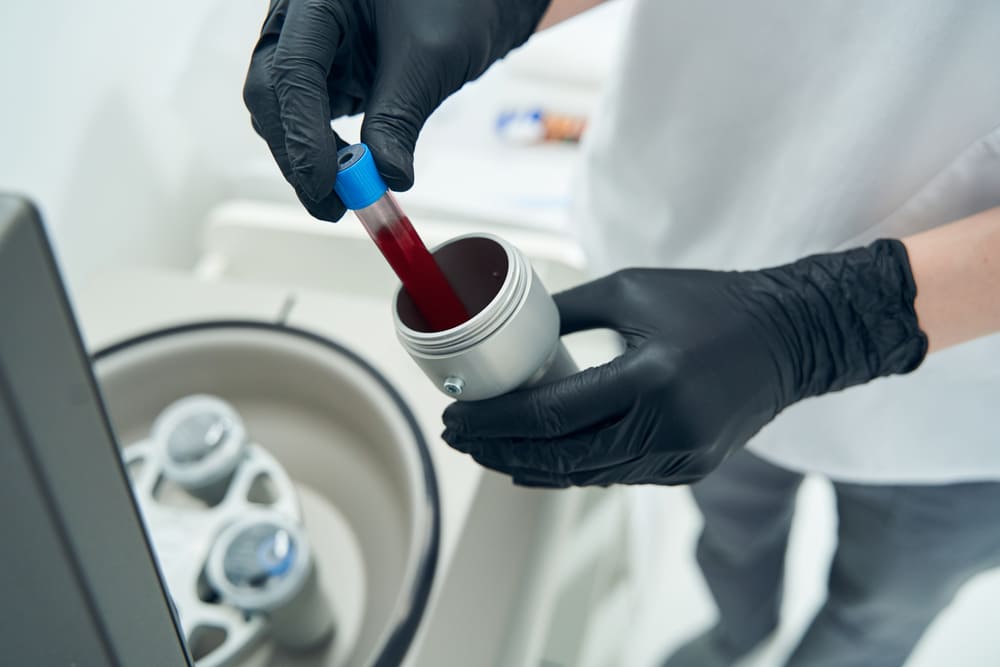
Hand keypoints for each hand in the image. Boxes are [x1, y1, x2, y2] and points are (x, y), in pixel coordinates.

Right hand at [243, 0, 551, 220]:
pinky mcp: (326, 71)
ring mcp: (310, 46)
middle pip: (273, 94)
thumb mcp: (430, 58)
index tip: (325, 184)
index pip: (292, 71)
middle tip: (330, 204)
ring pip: (284, 110)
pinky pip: (309, 116)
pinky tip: (351, 173)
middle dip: (296, 153)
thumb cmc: (457, 0)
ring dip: (307, 156)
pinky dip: (324, 149)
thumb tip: (385, 176)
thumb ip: (399, 116)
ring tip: (346, 196)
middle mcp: (301, 20)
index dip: (302, 134)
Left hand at [442, 240, 927, 487]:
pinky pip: (615, 475)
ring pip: (585, 475)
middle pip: (559, 457)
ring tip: (488, 449)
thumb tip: (509, 332)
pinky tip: (539, 461)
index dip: (492, 422)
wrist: (789, 339)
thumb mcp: (630, 290)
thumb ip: (566, 313)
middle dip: (498, 450)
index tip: (454, 417)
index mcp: (651, 377)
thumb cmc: (710, 304)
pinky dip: (572, 469)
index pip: (549, 414)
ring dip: (530, 466)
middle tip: (458, 437)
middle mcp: (667, 428)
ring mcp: (681, 457)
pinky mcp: (689, 469)